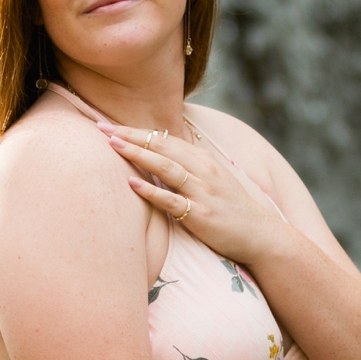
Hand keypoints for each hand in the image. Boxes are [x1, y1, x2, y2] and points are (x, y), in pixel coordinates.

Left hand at [99, 122, 292, 271]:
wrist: (259, 234)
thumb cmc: (230, 207)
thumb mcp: (211, 178)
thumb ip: (187, 165)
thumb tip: (158, 153)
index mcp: (202, 159)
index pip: (163, 138)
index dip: (135, 131)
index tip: (109, 124)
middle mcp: (202, 170)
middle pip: (161, 146)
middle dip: (129, 136)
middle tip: (101, 128)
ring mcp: (202, 191)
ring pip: (165, 167)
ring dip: (138, 154)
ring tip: (112, 145)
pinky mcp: (201, 214)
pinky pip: (172, 201)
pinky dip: (151, 191)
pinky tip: (132, 184)